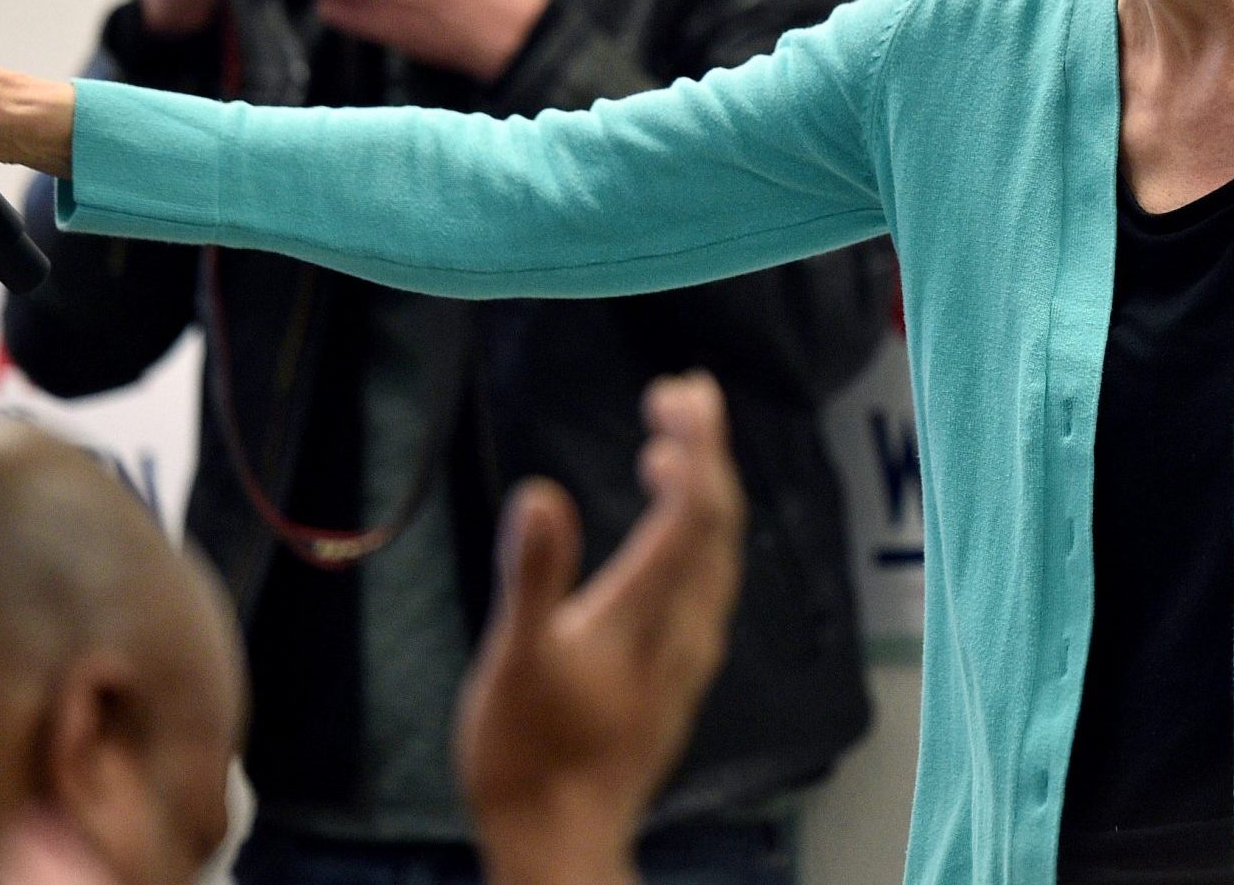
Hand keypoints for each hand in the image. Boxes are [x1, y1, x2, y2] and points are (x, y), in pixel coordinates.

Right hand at [457, 373, 745, 884]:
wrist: (559, 845)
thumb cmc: (527, 757)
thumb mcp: (515, 660)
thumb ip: (534, 575)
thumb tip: (543, 492)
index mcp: (647, 613)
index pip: (696, 510)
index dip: (697, 445)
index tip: (682, 393)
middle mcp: (684, 629)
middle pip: (718, 524)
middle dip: (706, 453)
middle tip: (681, 396)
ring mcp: (687, 656)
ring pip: (718, 557)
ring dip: (704, 494)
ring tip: (671, 449)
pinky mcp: (677, 679)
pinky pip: (706, 587)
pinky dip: (694, 540)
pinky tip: (668, 540)